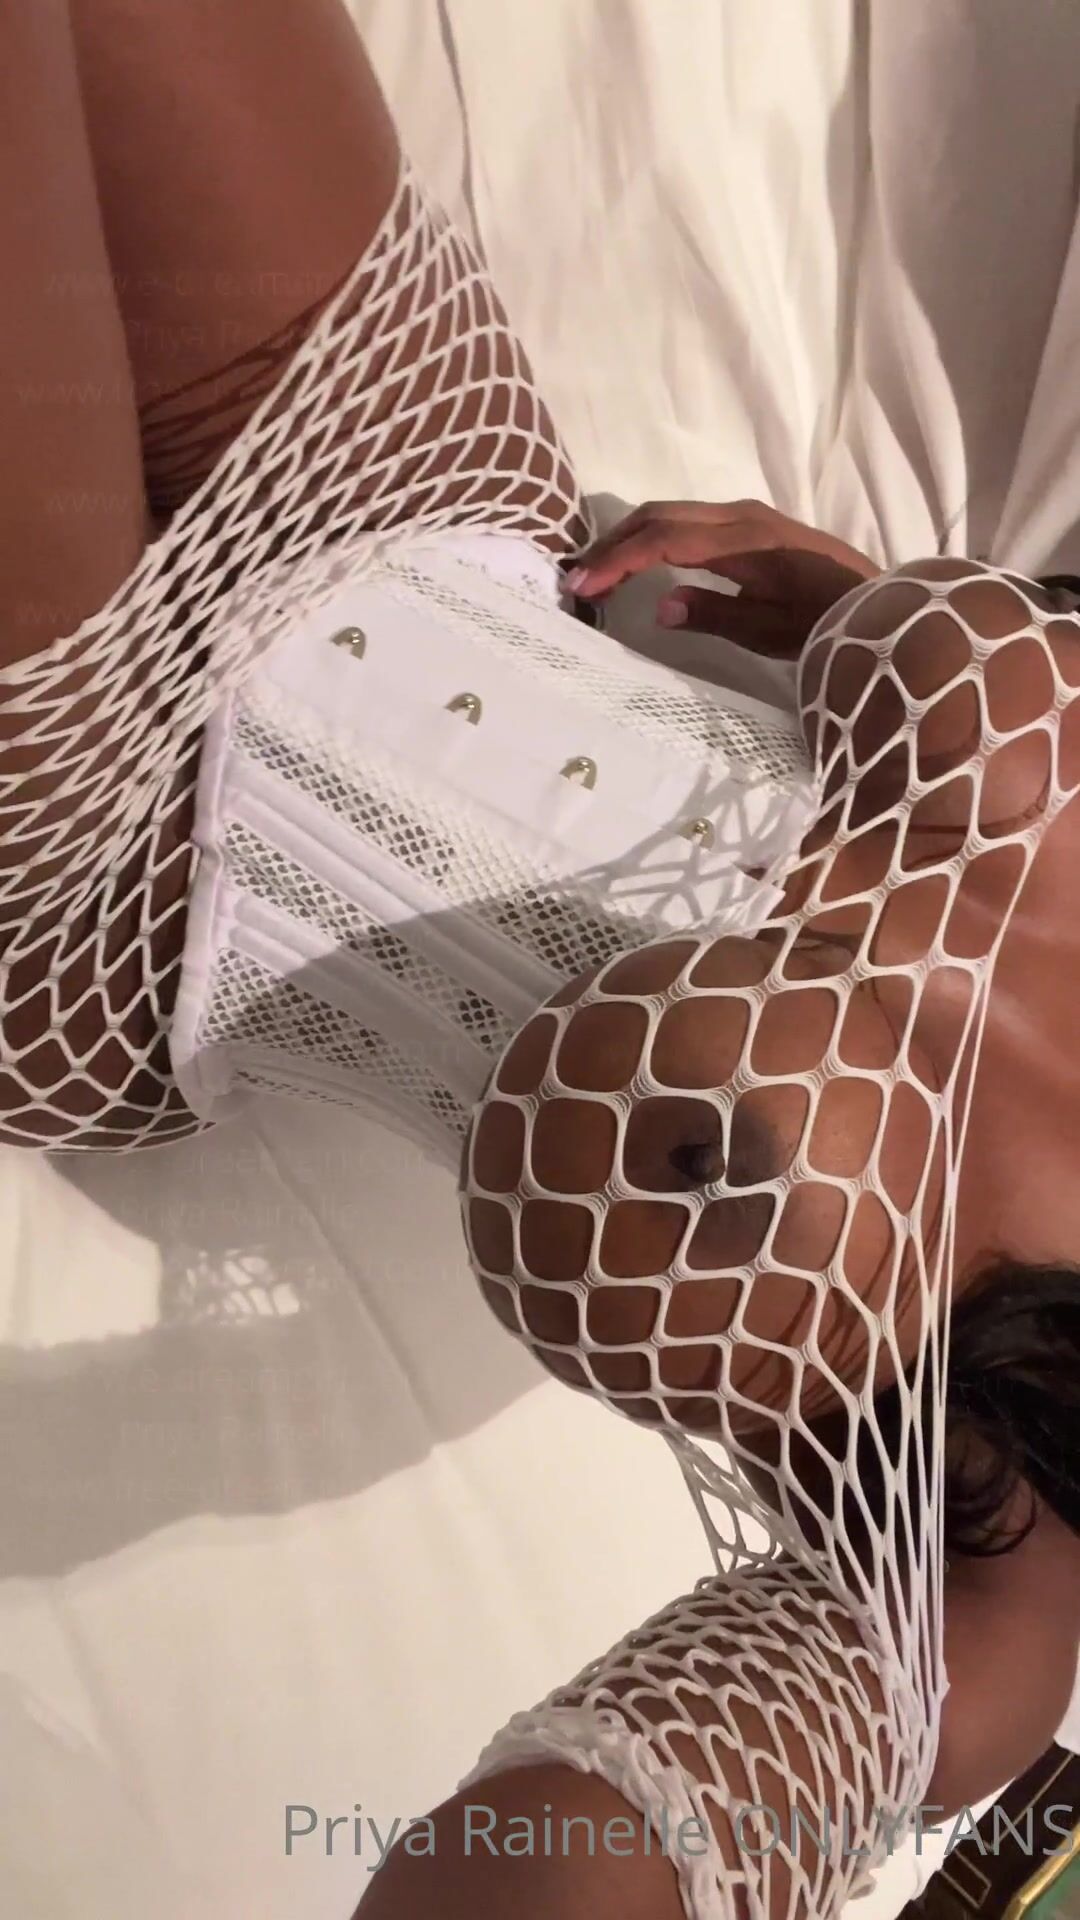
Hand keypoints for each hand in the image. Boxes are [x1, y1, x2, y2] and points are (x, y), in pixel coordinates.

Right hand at [564, 499, 879, 657]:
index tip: (582, 586)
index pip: (663, 541)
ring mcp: (746, 514)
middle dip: (613, 545)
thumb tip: (660, 607)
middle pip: (660, 515)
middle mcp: (740, 516)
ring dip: (631, 536)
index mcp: (743, 542)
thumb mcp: (772, 631)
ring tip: (599, 570)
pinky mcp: (752, 522)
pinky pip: (689, 518)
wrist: (880, 604)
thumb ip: (715, 615)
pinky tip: (641, 559)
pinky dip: (655, 535)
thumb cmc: (828, 622)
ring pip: (672, 512)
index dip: (618, 562)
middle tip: (577, 578)